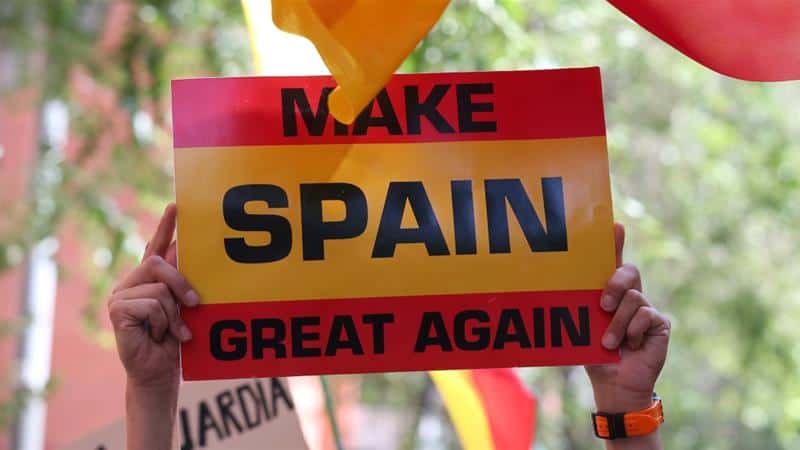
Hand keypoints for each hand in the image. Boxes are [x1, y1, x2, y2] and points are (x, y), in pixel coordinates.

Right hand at [108, 203, 198, 388]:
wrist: (160, 372)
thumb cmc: (174, 341)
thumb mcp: (184, 307)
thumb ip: (183, 282)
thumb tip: (188, 251)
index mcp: (149, 280)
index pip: (156, 248)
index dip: (165, 226)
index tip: (176, 205)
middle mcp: (131, 283)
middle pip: (157, 263)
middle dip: (182, 283)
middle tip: (196, 303)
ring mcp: (121, 295)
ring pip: (159, 288)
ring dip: (174, 313)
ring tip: (172, 331)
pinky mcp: (117, 309)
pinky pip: (151, 304)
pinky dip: (162, 322)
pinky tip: (158, 335)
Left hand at [585, 223, 670, 413]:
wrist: (613, 382)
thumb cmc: (593, 353)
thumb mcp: (582, 327)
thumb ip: (580, 308)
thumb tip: (553, 290)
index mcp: (609, 292)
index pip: (613, 261)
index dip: (615, 242)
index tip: (615, 225)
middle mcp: (630, 295)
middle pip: (629, 271)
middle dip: (615, 284)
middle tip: (602, 306)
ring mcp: (646, 308)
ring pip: (634, 297)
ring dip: (617, 324)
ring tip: (609, 342)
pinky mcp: (659, 323)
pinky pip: (646, 315)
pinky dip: (633, 332)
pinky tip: (630, 345)